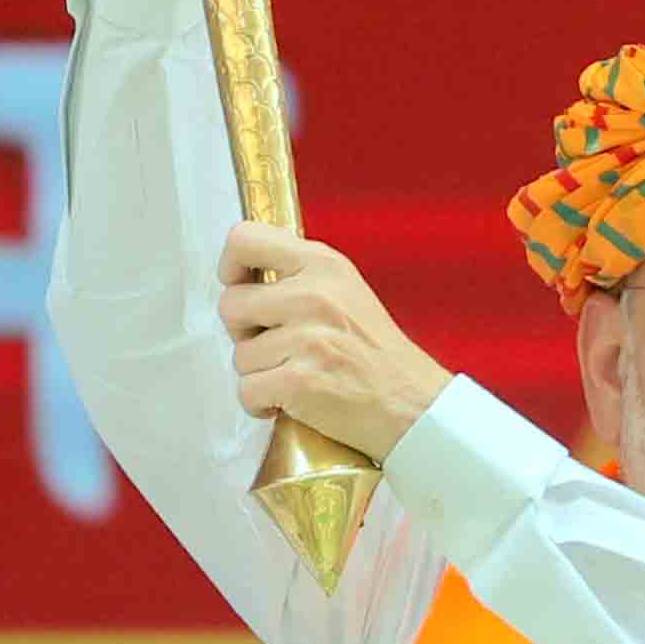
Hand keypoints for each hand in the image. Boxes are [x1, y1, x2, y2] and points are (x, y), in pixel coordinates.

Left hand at [216, 219, 453, 462]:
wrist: (413, 404)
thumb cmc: (376, 353)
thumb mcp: (346, 290)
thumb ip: (299, 276)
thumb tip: (243, 278)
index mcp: (322, 265)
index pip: (245, 239)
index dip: (230, 267)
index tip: (241, 287)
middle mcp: (313, 295)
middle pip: (230, 305)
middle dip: (243, 332)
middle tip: (274, 345)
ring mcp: (306, 339)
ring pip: (239, 355)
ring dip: (259, 373)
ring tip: (294, 375)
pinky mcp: (299, 381)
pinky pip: (246, 391)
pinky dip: (261, 404)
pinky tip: (289, 400)